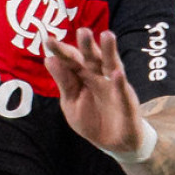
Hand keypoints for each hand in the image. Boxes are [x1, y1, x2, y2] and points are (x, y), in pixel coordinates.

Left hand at [40, 27, 149, 160]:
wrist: (114, 143)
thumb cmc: (92, 119)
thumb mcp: (71, 103)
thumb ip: (64, 82)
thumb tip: (49, 59)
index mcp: (83, 76)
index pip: (71, 60)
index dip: (61, 51)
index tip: (47, 39)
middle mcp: (100, 76)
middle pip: (92, 58)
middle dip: (87, 45)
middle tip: (82, 31)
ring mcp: (115, 87)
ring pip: (112, 66)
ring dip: (110, 52)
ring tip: (107, 35)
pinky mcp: (127, 103)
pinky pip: (122, 92)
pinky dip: (119, 83)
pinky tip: (116, 74)